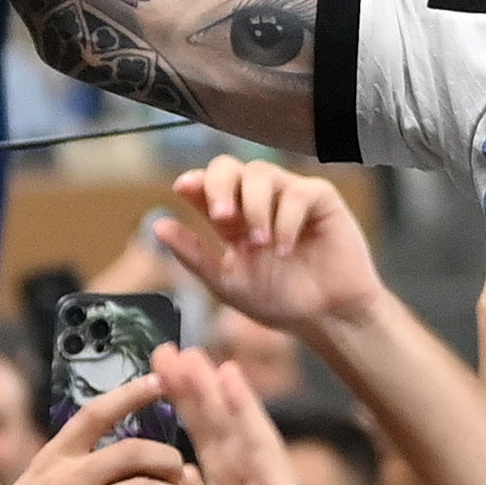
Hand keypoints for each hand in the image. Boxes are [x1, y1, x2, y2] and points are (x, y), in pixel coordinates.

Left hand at [151, 157, 390, 340]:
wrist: (327, 317)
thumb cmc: (281, 301)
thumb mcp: (227, 282)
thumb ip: (194, 255)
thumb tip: (157, 225)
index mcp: (232, 218)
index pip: (206, 186)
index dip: (194, 181)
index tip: (183, 188)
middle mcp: (257, 201)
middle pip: (229, 167)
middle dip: (220, 185)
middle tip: (222, 216)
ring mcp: (288, 196)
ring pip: (261, 173)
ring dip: (255, 208)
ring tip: (261, 244)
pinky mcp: (320, 199)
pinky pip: (297, 191)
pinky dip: (287, 220)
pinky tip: (287, 249)